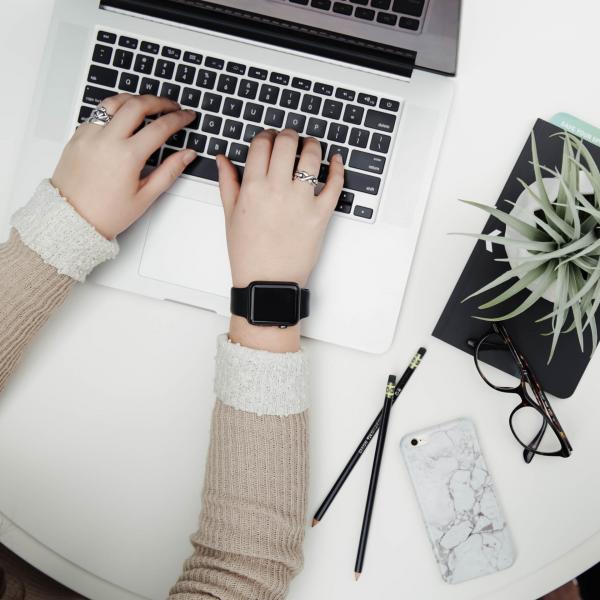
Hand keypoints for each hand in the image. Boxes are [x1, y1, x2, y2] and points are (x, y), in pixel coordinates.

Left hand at [52, 94, 196, 238]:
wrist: (72, 220)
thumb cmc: (106, 213)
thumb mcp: (145, 196)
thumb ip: (169, 171)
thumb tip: (187, 155)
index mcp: (127, 156)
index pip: (160, 127)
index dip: (178, 119)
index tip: (187, 116)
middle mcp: (107, 140)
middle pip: (137, 105)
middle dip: (159, 101)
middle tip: (172, 105)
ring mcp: (89, 135)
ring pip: (114, 102)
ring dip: (134, 99)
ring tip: (147, 104)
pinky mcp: (77, 136)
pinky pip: (97, 114)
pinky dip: (114, 110)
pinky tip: (123, 118)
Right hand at [217, 129, 343, 350]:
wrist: (268, 282)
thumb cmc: (248, 254)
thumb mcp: (230, 216)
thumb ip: (228, 182)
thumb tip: (223, 159)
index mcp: (252, 188)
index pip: (261, 144)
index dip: (266, 135)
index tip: (269, 138)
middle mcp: (277, 190)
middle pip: (286, 143)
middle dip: (288, 135)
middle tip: (290, 138)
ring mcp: (301, 201)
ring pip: (311, 157)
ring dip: (312, 145)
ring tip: (310, 146)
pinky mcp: (321, 214)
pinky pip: (335, 184)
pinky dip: (338, 168)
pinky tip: (335, 161)